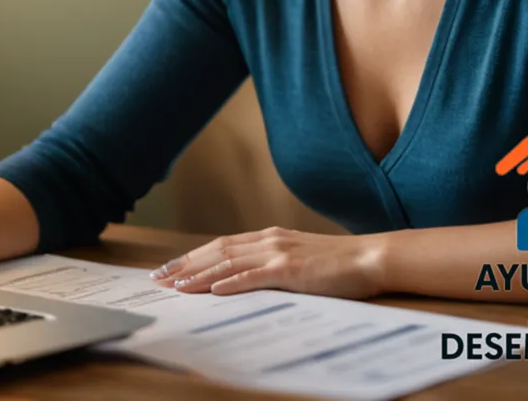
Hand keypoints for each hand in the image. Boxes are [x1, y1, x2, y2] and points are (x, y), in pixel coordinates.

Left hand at [148, 226, 385, 298]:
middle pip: (217, 250)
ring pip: (228, 262)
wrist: (369, 258)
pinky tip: (213, 290)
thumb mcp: (299, 259)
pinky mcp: (290, 270)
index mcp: (271, 237)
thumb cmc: (338, 264)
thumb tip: (245, 279)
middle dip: (185, 264)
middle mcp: (270, 240)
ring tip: (175, 286)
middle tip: (158, 278)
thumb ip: (273, 265)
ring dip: (198, 275)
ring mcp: (279, 253)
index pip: (222, 245)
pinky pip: (254, 277)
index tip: (171, 268)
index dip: (193, 256)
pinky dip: (230, 282)